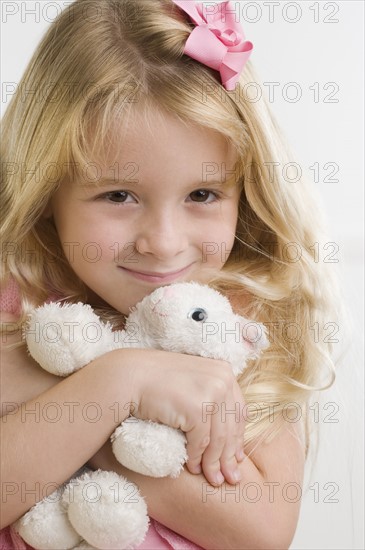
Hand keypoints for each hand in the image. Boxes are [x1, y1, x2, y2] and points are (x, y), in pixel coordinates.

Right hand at [128, 349, 244, 485]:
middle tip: (231, 478)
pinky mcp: (198, 408)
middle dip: (230, 456)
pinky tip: (193, 468)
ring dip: (214, 463)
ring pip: (218, 439)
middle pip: (231, 427)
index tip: (237, 457)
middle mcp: (223, 379)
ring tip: (213, 480)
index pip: (238, 411)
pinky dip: (197, 458)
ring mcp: (212, 392)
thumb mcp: (193, 381)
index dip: (238, 437)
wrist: (131, 376)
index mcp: (224, 371)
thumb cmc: (158, 380)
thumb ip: (212, 395)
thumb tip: (231, 427)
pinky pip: (201, 442)